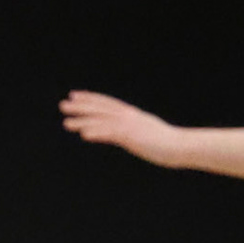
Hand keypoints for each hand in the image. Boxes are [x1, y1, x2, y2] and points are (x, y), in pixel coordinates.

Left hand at [61, 91, 187, 167]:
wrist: (181, 146)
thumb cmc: (166, 143)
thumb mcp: (146, 133)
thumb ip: (133, 131)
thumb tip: (125, 134)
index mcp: (132, 114)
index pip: (107, 103)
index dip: (90, 98)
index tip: (75, 96)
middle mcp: (129, 116)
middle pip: (101, 108)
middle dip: (81, 106)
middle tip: (62, 105)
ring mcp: (130, 126)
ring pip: (102, 120)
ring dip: (82, 120)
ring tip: (65, 122)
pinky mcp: (132, 137)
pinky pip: (111, 133)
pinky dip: (96, 132)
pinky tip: (83, 134)